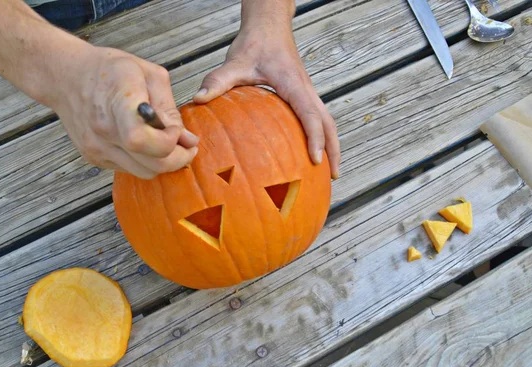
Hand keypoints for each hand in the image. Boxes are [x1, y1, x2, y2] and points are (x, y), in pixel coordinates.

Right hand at [51, 47, 198, 178]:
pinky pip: (130, 169)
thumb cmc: (108, 70)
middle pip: (152, 165)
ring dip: (162, 162)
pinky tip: (144, 141)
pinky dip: (144, 160)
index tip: (178, 132)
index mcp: (118, 102)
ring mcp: (96, 148)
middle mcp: (104, 130)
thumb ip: (170, 109)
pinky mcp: (94, 158)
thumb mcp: (148, 74)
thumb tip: (188, 140)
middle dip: (178, 159)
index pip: (142, 140)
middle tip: (187, 146)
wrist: (65, 77)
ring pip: (144, 173)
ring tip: (165, 141)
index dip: (169, 142)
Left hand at [193, 19, 339, 178]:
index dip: (315, 138)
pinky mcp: (302, 94)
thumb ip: (217, 81)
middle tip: (333, 176)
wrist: (268, 25)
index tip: (316, 160)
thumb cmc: (255, 42)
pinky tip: (310, 152)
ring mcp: (306, 92)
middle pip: (328, 123)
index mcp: (293, 84)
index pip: (311, 114)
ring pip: (326, 121)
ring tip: (328, 171)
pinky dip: (319, 136)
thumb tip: (198, 100)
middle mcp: (305, 89)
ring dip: (331, 144)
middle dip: (334, 149)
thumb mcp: (234, 62)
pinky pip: (316, 118)